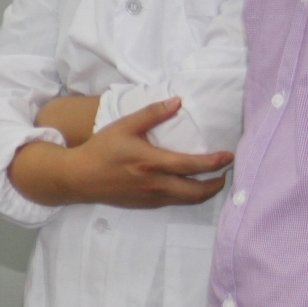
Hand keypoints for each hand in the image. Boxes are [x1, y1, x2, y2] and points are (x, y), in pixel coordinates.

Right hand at [7, 97, 233, 208]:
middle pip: (197, 191)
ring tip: (213, 181)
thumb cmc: (101, 149)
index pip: (192, 165)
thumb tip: (177, 101)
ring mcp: (151, 197)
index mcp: (152, 162)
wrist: (79, 178)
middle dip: (216, 184)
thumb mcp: (125, 125)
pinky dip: (187, 196)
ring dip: (204, 192)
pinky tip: (188, 186)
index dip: (215, 162)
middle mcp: (155, 184)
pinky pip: (174, 202)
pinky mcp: (145, 204)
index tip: (228, 156)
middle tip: (226, 173)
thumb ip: (152, 113)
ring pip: (187, 200)